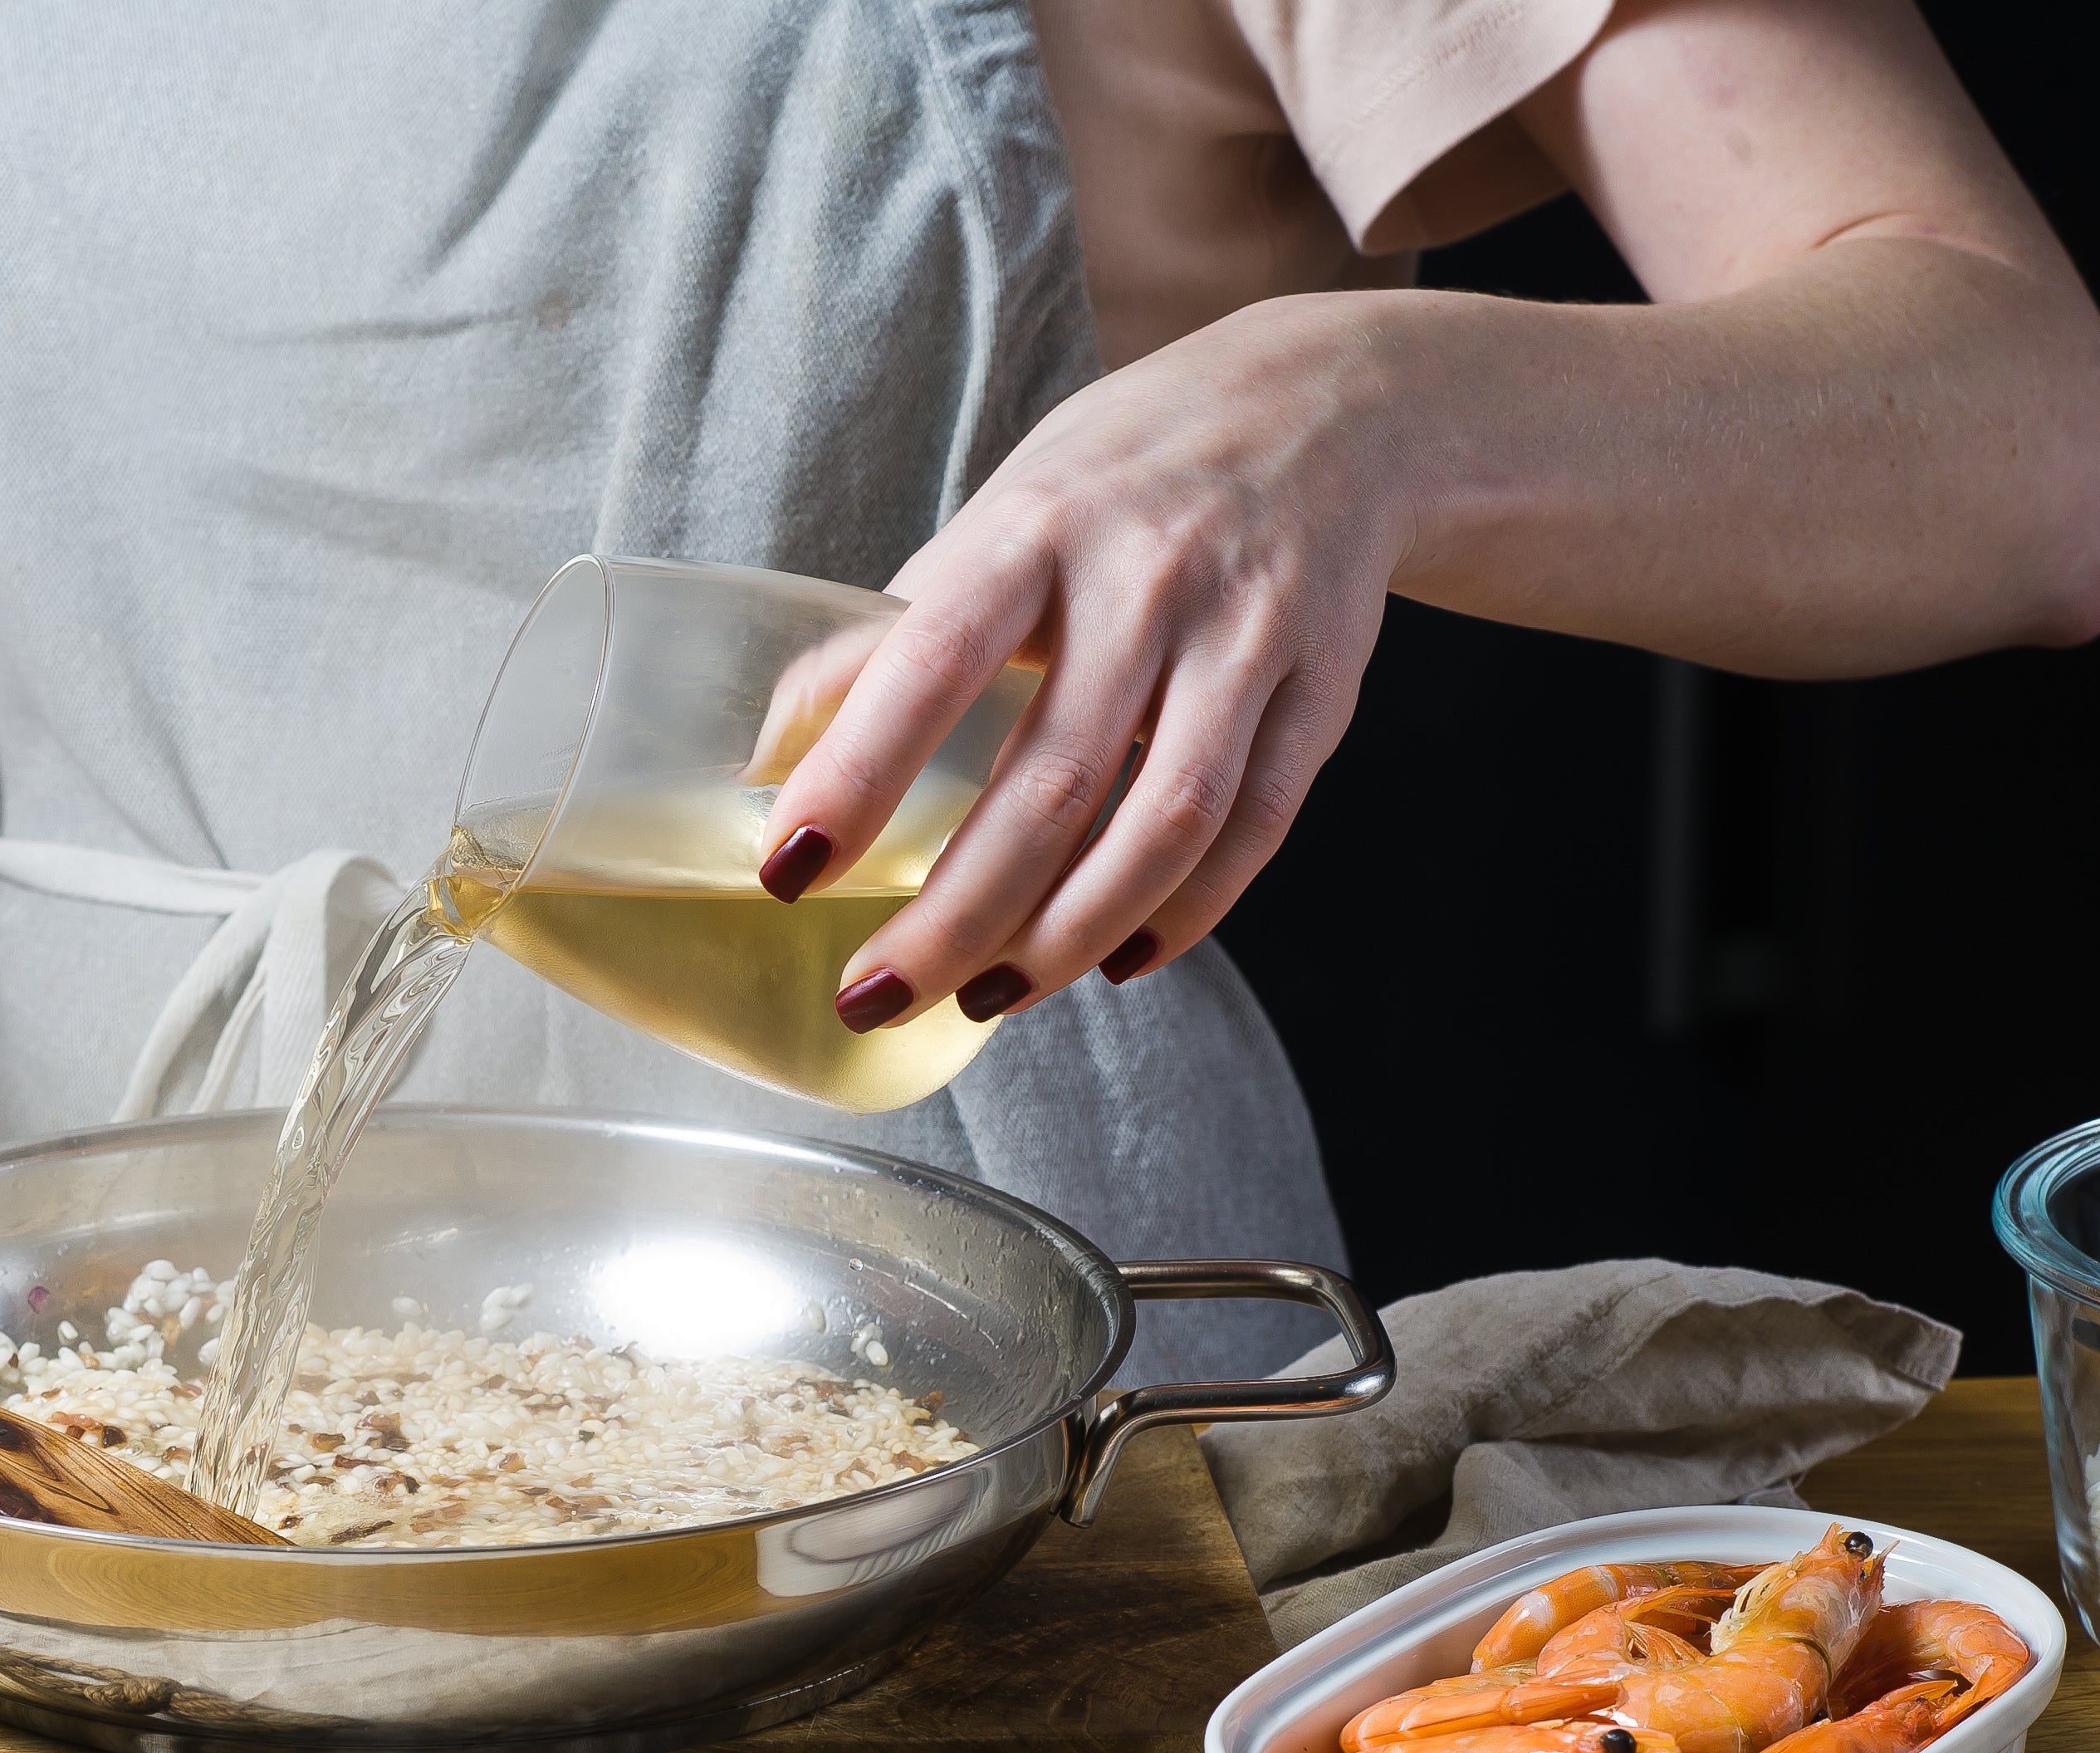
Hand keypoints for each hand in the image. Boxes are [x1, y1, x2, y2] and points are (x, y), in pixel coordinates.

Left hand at [756, 293, 1404, 1026]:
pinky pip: (1253, 832)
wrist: (1329, 407)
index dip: (856, 775)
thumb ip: (899, 630)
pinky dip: (1181, 916)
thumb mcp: (1003, 514)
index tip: (789, 871)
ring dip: (1063, 938)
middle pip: (1049, 783)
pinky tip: (1111, 962)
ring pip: (1161, 827)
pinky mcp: (1325, 690)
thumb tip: (770, 752)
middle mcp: (1148, 580)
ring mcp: (1248, 636)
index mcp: (1038, 527)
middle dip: (952, 917)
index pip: (931, 662)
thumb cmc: (1125, 478)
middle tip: (877, 996)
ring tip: (986, 999)